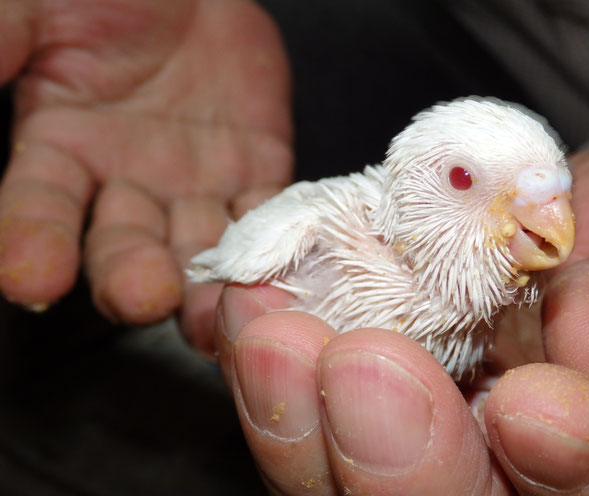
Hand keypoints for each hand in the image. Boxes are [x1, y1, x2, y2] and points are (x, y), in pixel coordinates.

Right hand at [0, 0, 291, 349]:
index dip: (33, 243)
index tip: (31, 277)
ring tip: (212, 316)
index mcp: (64, 150)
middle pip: (125, 247)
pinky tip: (274, 272)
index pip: (41, 209)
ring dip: (204, 287)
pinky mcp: (253, 179)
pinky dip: (273, 246)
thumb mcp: (40, 8)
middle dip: (131, 276)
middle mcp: (128, 185)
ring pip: (197, 248)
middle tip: (142, 296)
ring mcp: (195, 188)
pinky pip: (265, 218)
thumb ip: (2, 42)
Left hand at [215, 147, 588, 494]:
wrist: (544, 217)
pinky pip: (293, 420)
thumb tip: (587, 340)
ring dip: (295, 422)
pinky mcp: (342, 409)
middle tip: (358, 372)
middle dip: (396, 467)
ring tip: (270, 337)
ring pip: (342, 483)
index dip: (579, 468)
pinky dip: (263, 375)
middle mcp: (499, 468)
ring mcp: (416, 442)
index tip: (533, 412)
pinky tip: (244, 320)